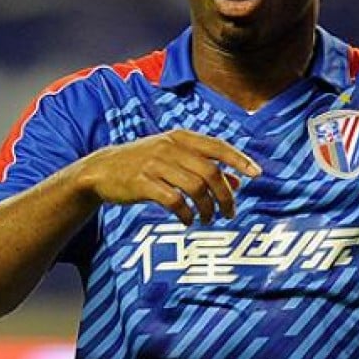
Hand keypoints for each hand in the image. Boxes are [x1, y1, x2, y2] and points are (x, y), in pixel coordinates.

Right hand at [75, 129, 261, 224]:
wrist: (101, 169)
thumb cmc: (144, 164)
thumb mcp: (173, 158)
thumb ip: (203, 166)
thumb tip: (237, 182)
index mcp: (180, 138)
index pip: (218, 147)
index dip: (240, 160)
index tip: (257, 174)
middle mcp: (170, 148)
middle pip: (210, 172)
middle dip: (225, 195)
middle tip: (230, 212)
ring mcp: (155, 164)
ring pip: (195, 187)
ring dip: (207, 207)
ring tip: (208, 219)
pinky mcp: (142, 183)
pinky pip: (174, 200)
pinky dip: (186, 213)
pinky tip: (188, 220)